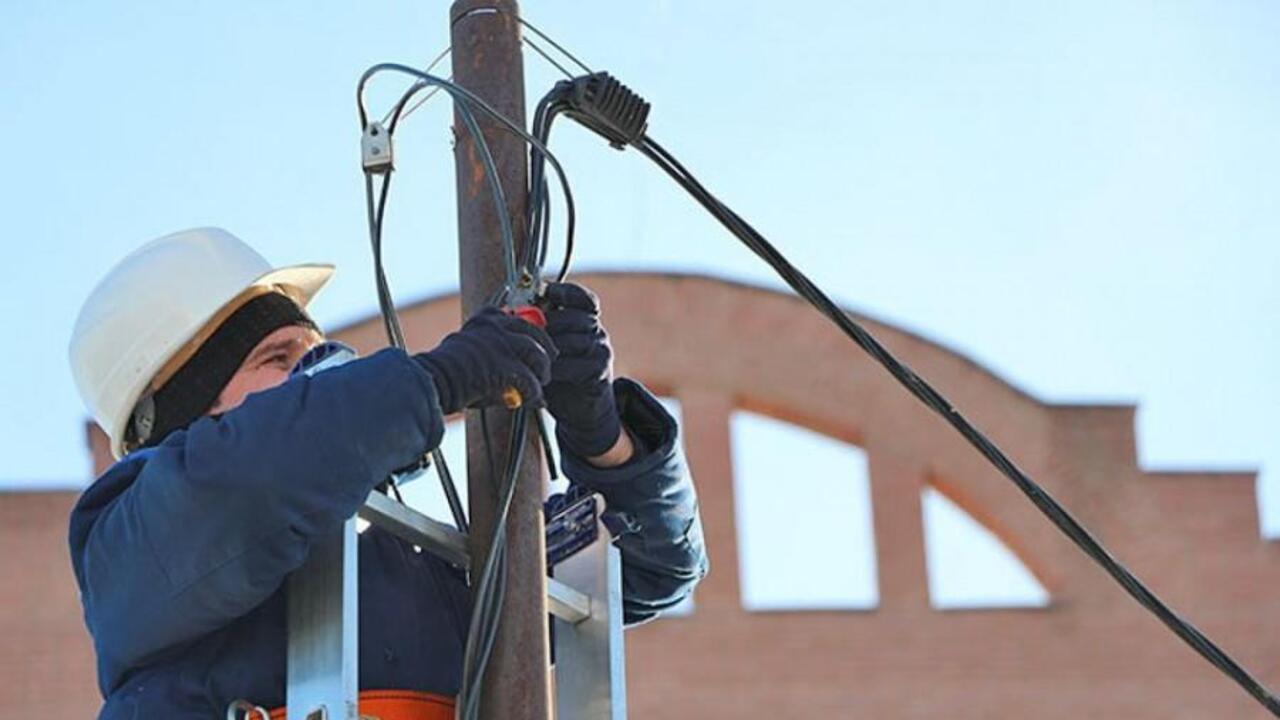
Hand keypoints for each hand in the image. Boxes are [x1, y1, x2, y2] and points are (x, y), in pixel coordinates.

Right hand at [415, 306, 556, 414]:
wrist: (433, 380)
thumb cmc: (446, 369)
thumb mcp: (469, 346)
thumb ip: (491, 348)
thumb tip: (510, 367)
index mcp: (487, 318)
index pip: (519, 319)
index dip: (530, 334)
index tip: (535, 344)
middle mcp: (497, 326)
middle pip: (535, 334)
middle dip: (545, 350)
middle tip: (547, 365)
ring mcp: (503, 344)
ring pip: (537, 355)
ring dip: (542, 372)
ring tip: (540, 384)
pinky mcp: (506, 367)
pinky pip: (530, 381)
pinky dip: (534, 393)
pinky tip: (532, 401)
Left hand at [542, 283, 621, 457]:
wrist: (577, 410)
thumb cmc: (556, 374)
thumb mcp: (545, 348)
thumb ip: (536, 329)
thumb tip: (509, 309)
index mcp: (584, 320)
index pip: (583, 298)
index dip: (567, 292)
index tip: (548, 292)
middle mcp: (596, 332)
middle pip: (576, 317)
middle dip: (551, 324)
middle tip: (529, 334)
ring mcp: (601, 350)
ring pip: (576, 340)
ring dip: (552, 348)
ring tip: (534, 356)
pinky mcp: (600, 371)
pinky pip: (578, 364)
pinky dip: (558, 369)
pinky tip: (545, 375)